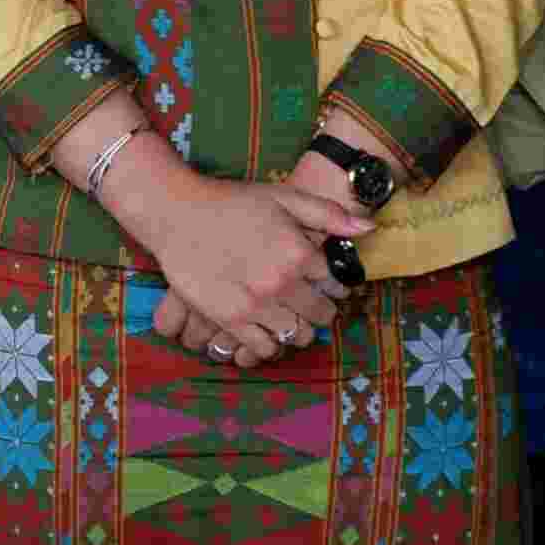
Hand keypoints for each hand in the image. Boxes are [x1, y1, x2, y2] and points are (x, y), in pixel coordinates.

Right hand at [126, 170, 369, 367]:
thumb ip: (327, 213)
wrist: (174, 211)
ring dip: (297, 330)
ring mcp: (256, 304)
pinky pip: (264, 348)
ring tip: (287, 319)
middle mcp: (283, 282)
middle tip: (306, 304)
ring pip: (296, 335)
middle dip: (319, 310)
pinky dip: (270, 345)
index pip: (337, 284)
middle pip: (321, 315)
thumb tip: (369, 228)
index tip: (324, 285)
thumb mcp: (282, 197)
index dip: (334, 285)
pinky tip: (264, 330)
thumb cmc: (229, 201)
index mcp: (300, 253)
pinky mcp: (230, 318)